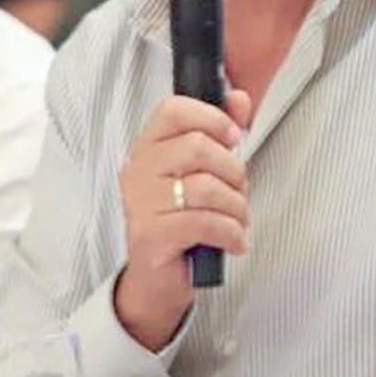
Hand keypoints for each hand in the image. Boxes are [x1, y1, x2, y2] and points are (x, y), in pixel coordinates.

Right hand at [112, 91, 254, 349]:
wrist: (160, 278)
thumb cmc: (184, 220)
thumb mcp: (204, 172)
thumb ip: (220, 132)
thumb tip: (239, 97)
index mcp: (148, 148)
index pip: (174, 110)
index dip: (212, 118)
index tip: (233, 138)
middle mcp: (137, 171)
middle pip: (198, 148)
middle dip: (234, 172)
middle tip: (238, 192)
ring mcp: (140, 204)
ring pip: (206, 188)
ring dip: (237, 207)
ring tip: (237, 221)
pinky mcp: (150, 235)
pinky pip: (205, 222)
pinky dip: (231, 233)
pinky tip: (235, 241)